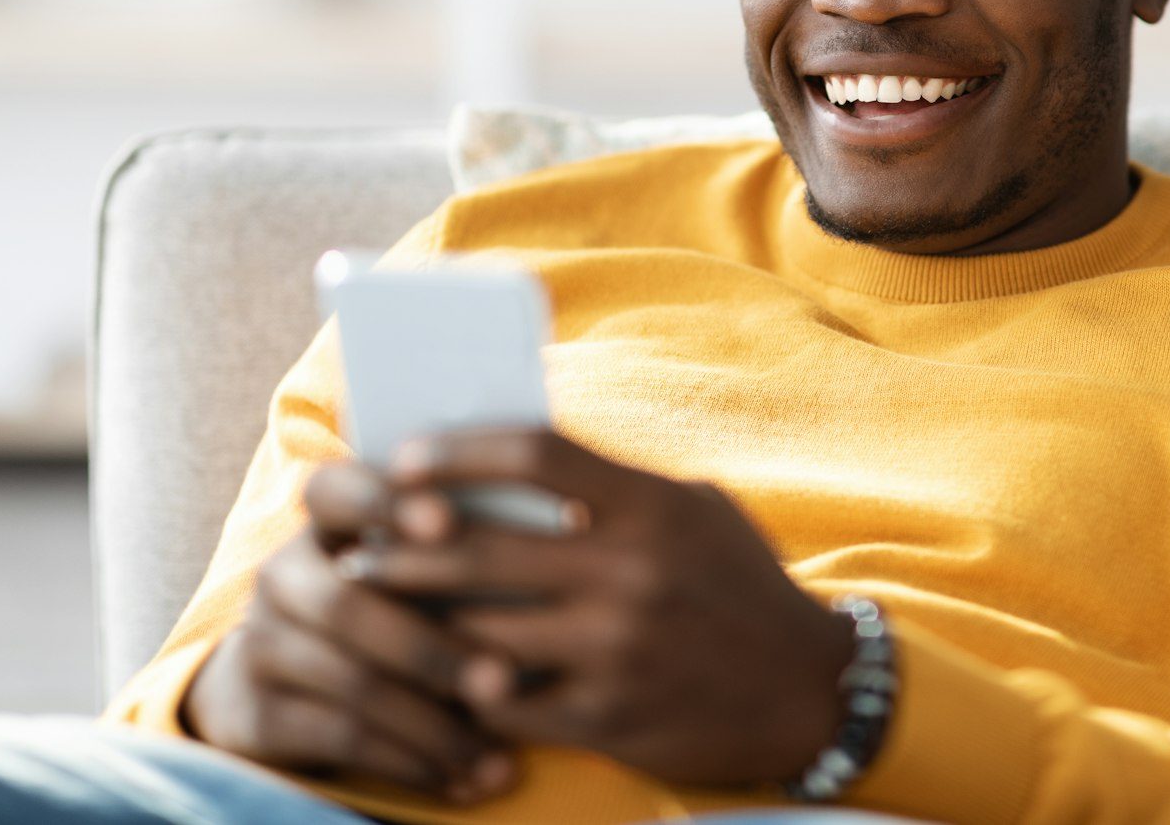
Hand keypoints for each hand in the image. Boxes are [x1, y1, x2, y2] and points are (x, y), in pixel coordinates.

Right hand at [183, 460, 519, 804]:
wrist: (299, 689)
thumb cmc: (404, 607)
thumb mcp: (425, 571)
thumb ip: (468, 545)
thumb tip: (567, 530)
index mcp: (328, 519)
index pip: (338, 487)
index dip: (386, 501)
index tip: (448, 524)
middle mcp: (282, 572)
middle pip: (348, 602)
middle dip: (432, 647)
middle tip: (506, 681)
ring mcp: (259, 641)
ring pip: (352, 680)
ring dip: (434, 724)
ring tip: (499, 755)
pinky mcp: (253, 712)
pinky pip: (339, 736)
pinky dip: (410, 762)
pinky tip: (460, 780)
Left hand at [340, 428, 853, 787]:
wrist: (811, 690)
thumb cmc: (740, 586)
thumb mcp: (696, 512)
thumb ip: (615, 491)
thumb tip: (513, 468)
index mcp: (650, 506)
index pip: (535, 454)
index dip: (457, 451)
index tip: (403, 460)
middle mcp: (631, 573)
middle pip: (477, 548)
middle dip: (400, 548)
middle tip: (357, 548)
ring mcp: (616, 650)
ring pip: (476, 632)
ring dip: (420, 624)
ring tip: (381, 616)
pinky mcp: (608, 718)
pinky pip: (504, 706)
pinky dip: (467, 693)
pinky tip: (445, 680)